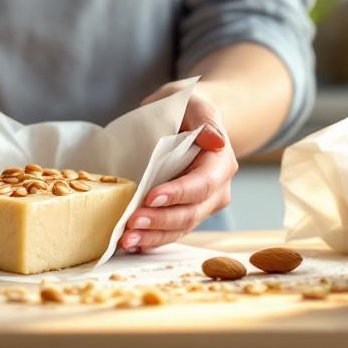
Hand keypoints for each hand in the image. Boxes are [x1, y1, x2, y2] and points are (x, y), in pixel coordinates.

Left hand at [120, 82, 236, 251]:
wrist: (189, 119)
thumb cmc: (188, 108)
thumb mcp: (194, 102)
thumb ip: (204, 119)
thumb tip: (216, 140)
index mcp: (221, 162)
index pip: (202, 184)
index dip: (178, 193)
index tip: (151, 197)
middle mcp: (217, 189)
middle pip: (191, 212)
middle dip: (161, 221)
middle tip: (131, 223)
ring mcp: (203, 204)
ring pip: (181, 227)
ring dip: (154, 237)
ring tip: (126, 242)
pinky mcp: (187, 212)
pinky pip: (172, 231)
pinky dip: (152, 240)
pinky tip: (132, 245)